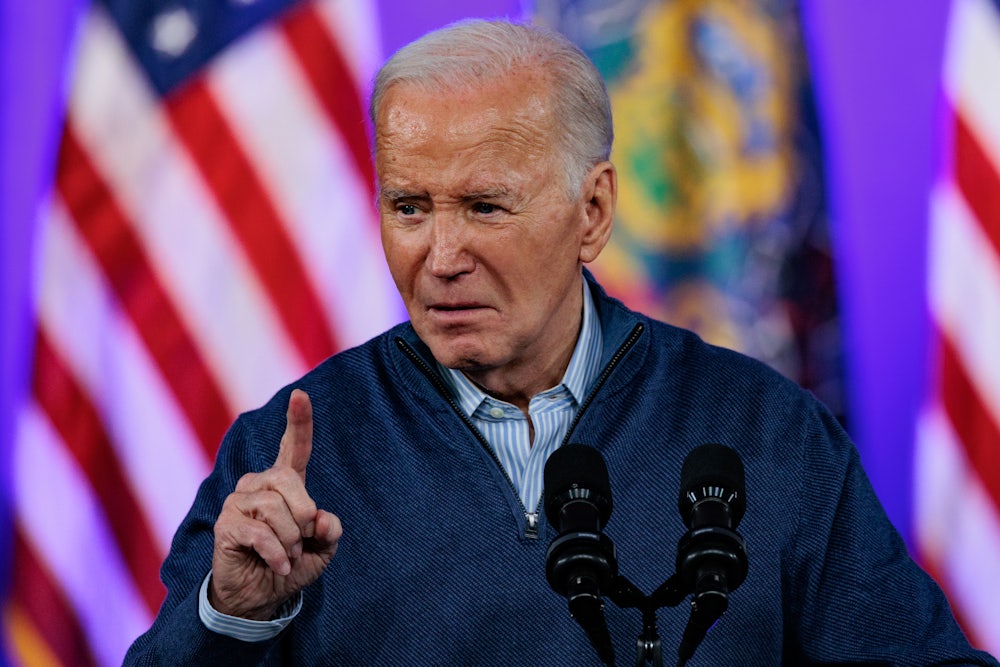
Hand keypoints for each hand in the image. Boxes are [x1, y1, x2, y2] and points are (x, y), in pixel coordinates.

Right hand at [209, 389, 341, 619]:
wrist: (260, 597)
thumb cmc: (290, 565)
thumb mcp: (322, 548)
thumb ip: (329, 529)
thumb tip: (320, 518)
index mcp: (285, 483)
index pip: (294, 447)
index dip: (299, 421)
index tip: (300, 394)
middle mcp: (258, 484)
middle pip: (289, 480)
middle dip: (304, 515)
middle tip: (301, 541)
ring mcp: (238, 501)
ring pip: (276, 508)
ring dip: (291, 540)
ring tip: (286, 555)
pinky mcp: (226, 524)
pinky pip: (261, 532)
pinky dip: (277, 554)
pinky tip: (278, 566)